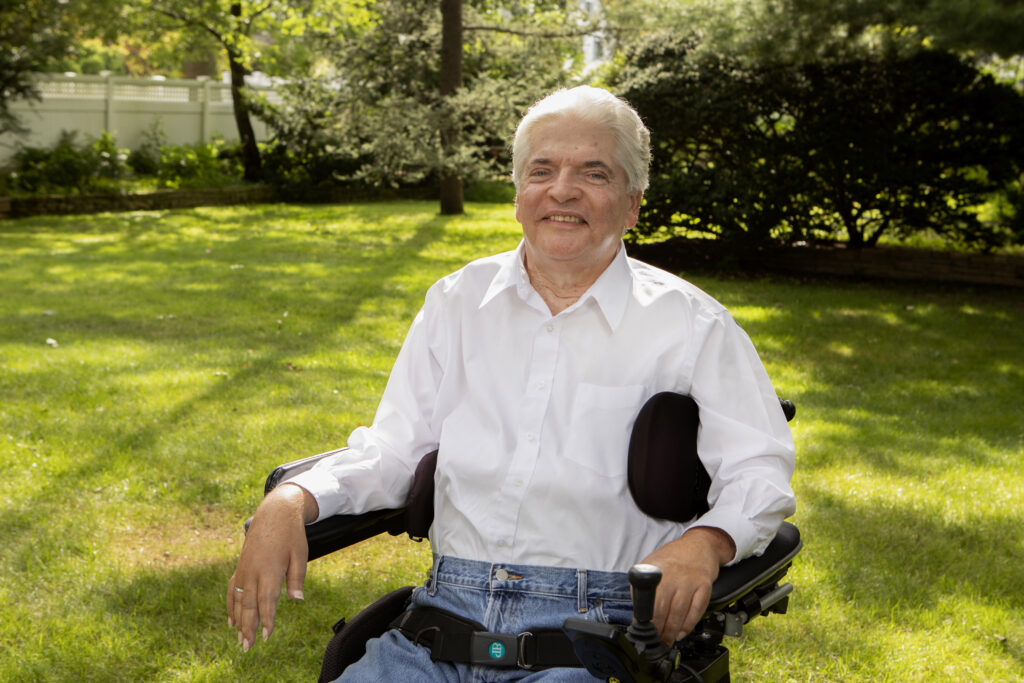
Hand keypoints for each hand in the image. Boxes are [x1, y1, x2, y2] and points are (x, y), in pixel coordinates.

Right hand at [227, 483, 317, 650]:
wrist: (274, 512)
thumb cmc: (291, 534)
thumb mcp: (300, 554)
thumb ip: (297, 578)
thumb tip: (297, 600)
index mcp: (269, 568)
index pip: (266, 600)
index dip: (266, 619)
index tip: (267, 636)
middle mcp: (253, 571)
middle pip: (248, 604)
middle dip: (248, 627)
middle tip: (248, 647)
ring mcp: (244, 569)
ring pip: (238, 600)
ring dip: (238, 621)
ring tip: (240, 640)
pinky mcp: (240, 567)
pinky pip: (232, 590)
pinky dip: (231, 606)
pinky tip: (232, 621)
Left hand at [639, 526, 734, 644]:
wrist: (700, 545)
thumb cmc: (674, 557)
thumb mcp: (652, 563)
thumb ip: (643, 583)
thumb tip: (638, 610)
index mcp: (657, 569)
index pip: (648, 597)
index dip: (645, 616)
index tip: (643, 628)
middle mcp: (674, 574)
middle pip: (663, 607)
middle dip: (658, 628)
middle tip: (655, 640)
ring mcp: (690, 580)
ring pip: (679, 611)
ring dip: (672, 630)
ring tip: (667, 640)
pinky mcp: (705, 586)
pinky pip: (697, 609)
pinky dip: (689, 624)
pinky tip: (682, 632)